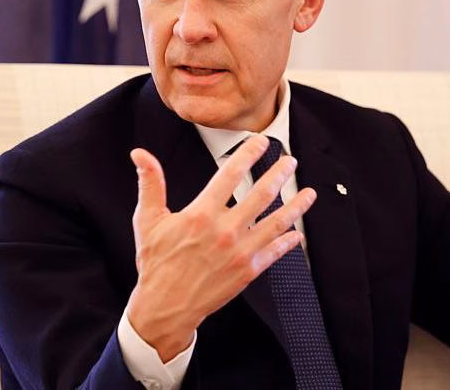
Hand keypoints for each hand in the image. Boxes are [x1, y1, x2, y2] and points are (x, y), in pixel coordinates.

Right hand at [126, 134, 317, 361]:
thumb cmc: (156, 262)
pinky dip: (288, 242)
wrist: (165, 306)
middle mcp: (225, 230)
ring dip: (296, 206)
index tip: (261, 142)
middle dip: (279, 174)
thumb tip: (140, 154)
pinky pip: (274, 252)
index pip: (231, 174)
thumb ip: (150, 183)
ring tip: (309, 192)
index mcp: (201, 214)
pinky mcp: (248, 271)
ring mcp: (240, 252)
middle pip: (262, 194)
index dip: (249, 154)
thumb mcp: (148, 220)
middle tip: (290, 161)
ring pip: (276, 222)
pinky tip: (297, 233)